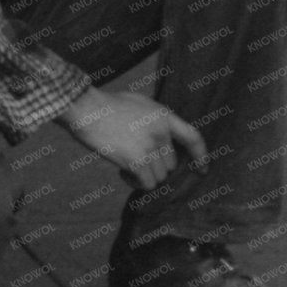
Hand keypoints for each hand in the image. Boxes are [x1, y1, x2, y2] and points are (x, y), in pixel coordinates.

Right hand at [57, 86, 207, 190]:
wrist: (85, 108)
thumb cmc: (105, 104)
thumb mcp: (138, 103)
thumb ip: (154, 118)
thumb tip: (162, 139)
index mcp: (163, 116)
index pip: (193, 137)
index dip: (201, 155)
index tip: (202, 169)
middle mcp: (161, 132)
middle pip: (171, 164)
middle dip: (156, 166)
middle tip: (137, 162)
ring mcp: (149, 147)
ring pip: (159, 176)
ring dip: (144, 175)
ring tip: (126, 166)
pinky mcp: (136, 160)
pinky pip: (147, 184)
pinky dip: (135, 183)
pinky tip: (122, 173)